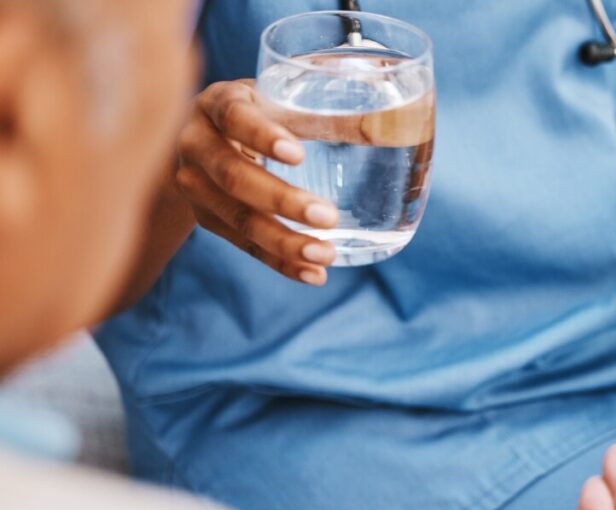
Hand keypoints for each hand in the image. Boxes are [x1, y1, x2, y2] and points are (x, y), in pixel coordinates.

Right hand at [175, 79, 339, 284]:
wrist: (206, 138)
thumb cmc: (260, 111)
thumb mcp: (285, 103)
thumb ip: (329, 115)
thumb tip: (395, 126)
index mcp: (218, 103)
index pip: (235, 117)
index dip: (262, 136)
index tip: (297, 154)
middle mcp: (196, 144)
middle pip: (234, 177)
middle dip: (282, 201)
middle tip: (328, 217)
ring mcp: (195, 186)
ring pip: (237, 219)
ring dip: (283, 242)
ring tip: (324, 254)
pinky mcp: (206, 218)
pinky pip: (243, 245)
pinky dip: (279, 262)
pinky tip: (312, 274)